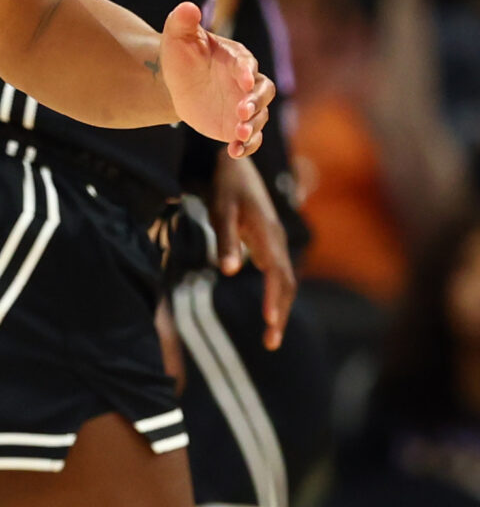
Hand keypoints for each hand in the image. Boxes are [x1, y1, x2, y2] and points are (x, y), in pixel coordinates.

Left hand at [159, 3, 273, 155]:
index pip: (247, 63)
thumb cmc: (181, 53)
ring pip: (260, 117)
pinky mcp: (237, 124)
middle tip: (242, 112)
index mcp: (235, 58)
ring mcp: (245, 104)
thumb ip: (183, 22)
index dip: (246, 71)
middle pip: (263, 91)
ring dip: (253, 127)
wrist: (176, 81)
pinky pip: (250, 137)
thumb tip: (187, 7)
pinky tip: (235, 151)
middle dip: (256, 102)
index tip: (243, 81)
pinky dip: (247, 145)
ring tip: (239, 135)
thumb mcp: (177, 37)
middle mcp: (246, 82)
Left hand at [208, 146, 295, 350]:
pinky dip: (278, 295)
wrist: (239, 162)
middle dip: (279, 314)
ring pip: (285, 281)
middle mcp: (277, 241)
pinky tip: (271, 312)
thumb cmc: (226, 186)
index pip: (275, 274)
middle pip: (285, 284)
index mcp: (267, 234)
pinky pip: (279, 274)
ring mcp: (277, 243)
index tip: (268, 322)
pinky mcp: (272, 244)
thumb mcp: (220, 210)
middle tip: (271, 344)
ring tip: (271, 335)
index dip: (273, 298)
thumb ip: (225, 240)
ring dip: (280, 307)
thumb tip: (227, 272)